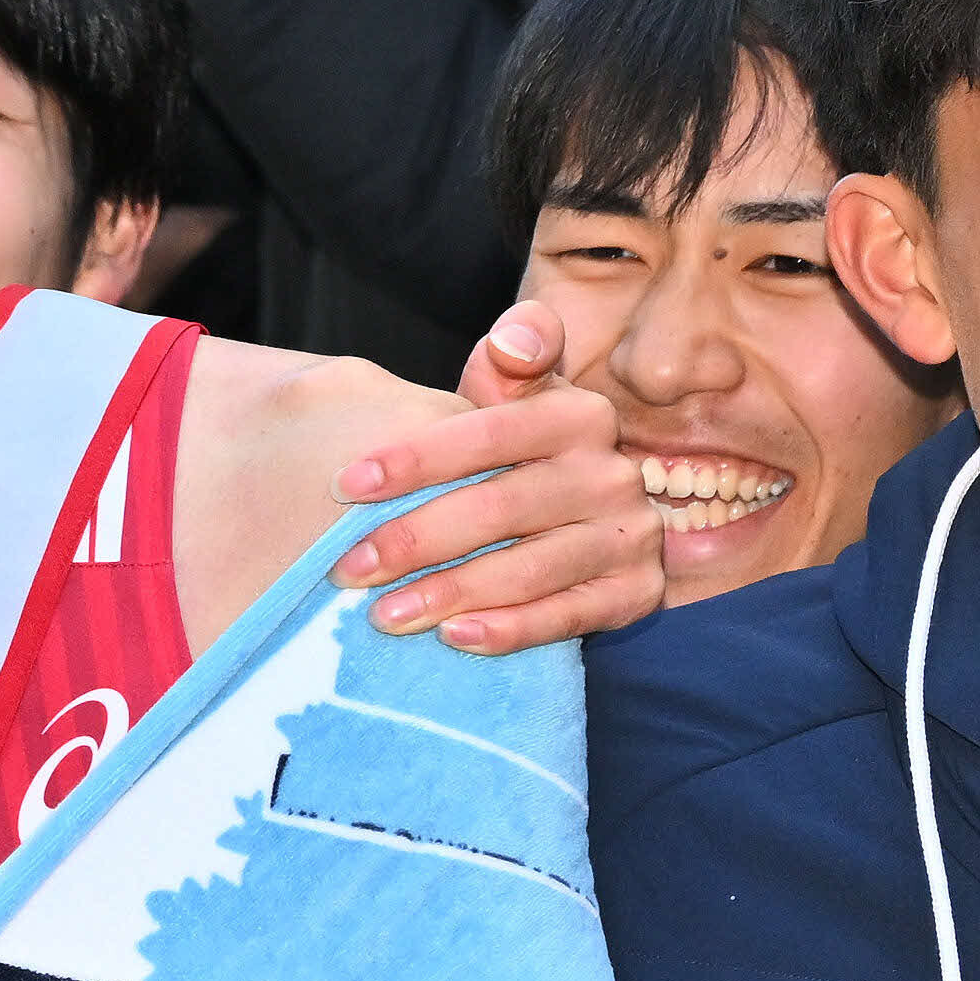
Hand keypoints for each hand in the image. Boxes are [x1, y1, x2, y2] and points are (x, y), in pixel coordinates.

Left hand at [330, 301, 662, 652]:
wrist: (590, 510)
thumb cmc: (523, 447)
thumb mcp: (515, 396)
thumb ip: (509, 361)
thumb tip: (511, 343)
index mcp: (580, 415)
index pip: (487, 433)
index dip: (414, 458)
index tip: (344, 485)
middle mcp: (612, 474)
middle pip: (500, 507)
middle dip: (415, 539)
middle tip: (346, 569)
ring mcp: (630, 536)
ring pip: (527, 570)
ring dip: (449, 594)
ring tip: (383, 614)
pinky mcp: (635, 594)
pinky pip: (565, 617)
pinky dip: (507, 631)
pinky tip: (452, 637)